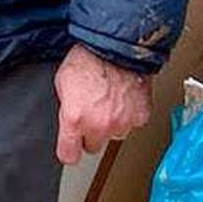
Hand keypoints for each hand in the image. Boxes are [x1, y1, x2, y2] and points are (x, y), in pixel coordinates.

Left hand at [54, 44, 152, 164]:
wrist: (115, 47)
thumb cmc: (87, 59)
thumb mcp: (62, 83)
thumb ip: (66, 109)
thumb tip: (68, 121)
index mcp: (75, 118)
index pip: (69, 155)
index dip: (68, 150)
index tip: (69, 148)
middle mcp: (99, 125)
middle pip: (93, 146)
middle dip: (90, 134)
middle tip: (90, 114)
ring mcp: (122, 123)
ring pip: (114, 135)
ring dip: (110, 123)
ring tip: (107, 100)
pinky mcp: (140, 117)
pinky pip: (132, 123)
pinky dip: (128, 114)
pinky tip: (121, 97)